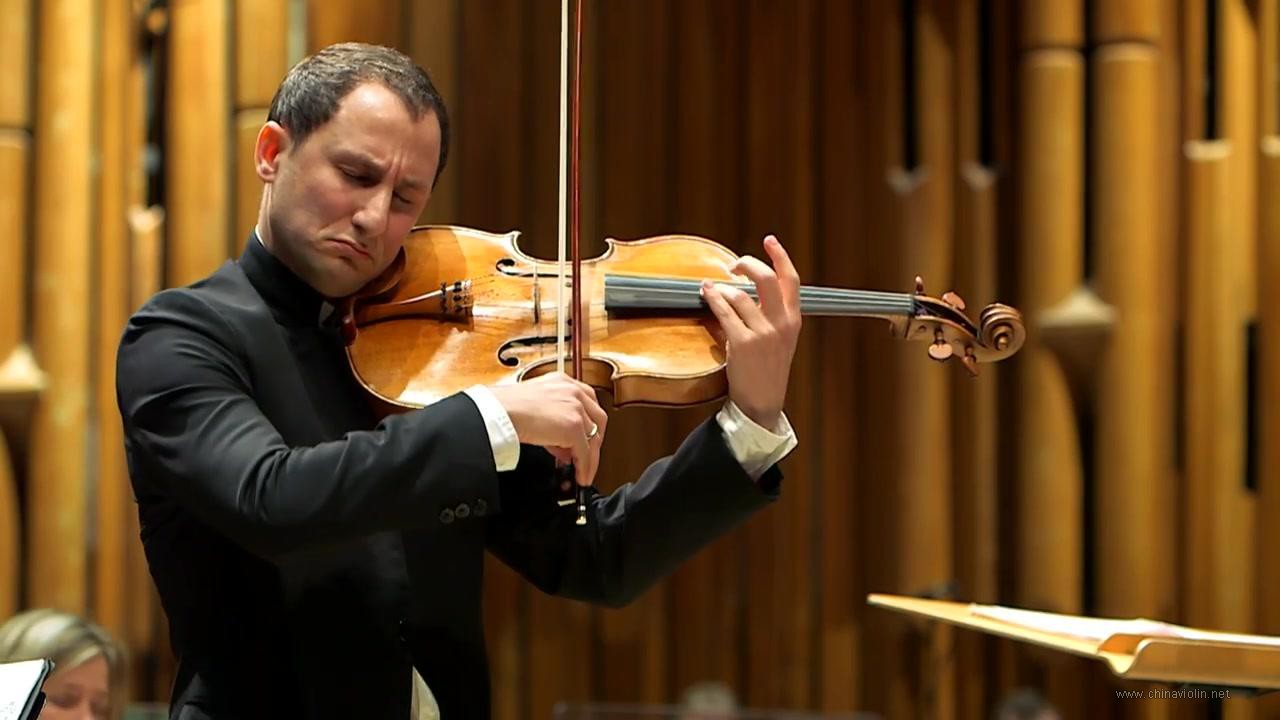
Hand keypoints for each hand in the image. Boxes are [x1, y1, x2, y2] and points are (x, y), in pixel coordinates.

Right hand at [487, 372, 606, 486]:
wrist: (498, 411)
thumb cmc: (506, 408)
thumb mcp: (535, 408)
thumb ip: (552, 422)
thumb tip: (562, 446)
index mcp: (563, 382)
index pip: (588, 402)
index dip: (590, 422)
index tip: (587, 436)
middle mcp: (573, 392)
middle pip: (598, 419)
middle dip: (595, 440)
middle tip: (588, 456)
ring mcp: (575, 408)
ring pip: (594, 437)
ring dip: (591, 457)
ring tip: (585, 471)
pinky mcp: (573, 426)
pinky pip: (585, 452)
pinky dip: (585, 467)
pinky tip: (581, 475)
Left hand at [700, 235, 800, 428]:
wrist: (762, 401)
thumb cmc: (767, 369)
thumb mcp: (781, 339)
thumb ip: (773, 313)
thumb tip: (749, 286)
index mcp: (793, 320)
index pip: (791, 279)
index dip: (780, 256)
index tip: (770, 240)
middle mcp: (781, 324)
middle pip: (766, 278)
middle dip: (748, 263)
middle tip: (734, 264)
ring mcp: (762, 334)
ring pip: (740, 294)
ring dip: (723, 287)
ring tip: (714, 287)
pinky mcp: (742, 344)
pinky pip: (724, 311)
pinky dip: (713, 298)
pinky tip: (707, 293)